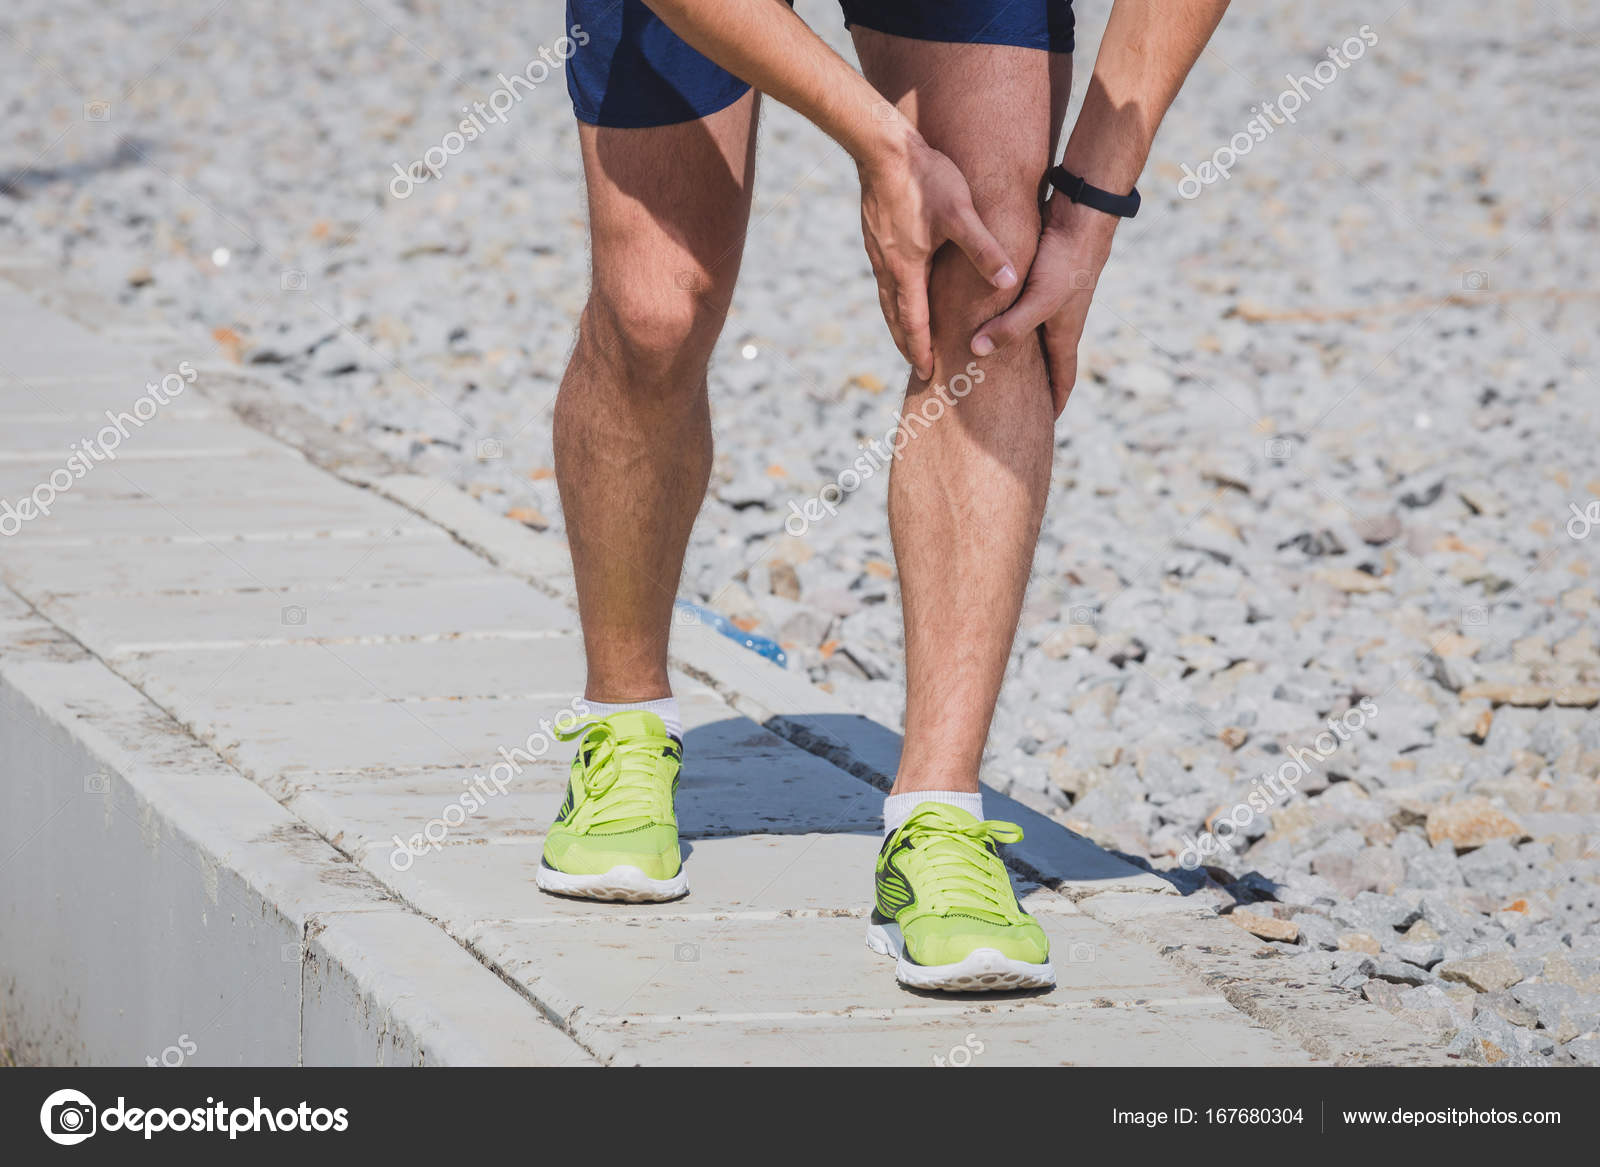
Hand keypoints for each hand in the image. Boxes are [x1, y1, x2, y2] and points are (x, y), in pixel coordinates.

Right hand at [858, 126, 1016, 380]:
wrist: (881, 147)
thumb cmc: (924, 179)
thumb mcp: (961, 214)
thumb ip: (985, 250)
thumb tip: (1010, 283)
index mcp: (907, 269)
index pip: (914, 322)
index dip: (921, 349)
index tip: (927, 372)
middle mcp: (887, 266)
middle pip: (894, 316)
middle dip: (906, 343)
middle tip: (916, 365)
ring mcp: (876, 250)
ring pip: (886, 297)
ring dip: (896, 320)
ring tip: (906, 335)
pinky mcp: (873, 235)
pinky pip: (883, 276)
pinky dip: (892, 295)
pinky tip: (900, 287)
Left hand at [971, 195, 1117, 416]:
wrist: (1082, 213)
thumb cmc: (1065, 260)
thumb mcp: (1038, 299)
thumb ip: (1010, 327)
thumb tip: (977, 352)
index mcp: (1065, 333)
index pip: (1063, 379)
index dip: (1054, 403)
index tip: (1045, 424)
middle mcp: (1060, 320)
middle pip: (1048, 362)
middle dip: (1035, 385)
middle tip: (1018, 405)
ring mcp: (1053, 299)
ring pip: (1034, 336)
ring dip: (1021, 354)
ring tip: (999, 369)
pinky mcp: (1041, 278)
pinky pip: (1024, 310)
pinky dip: (1010, 322)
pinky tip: (993, 320)